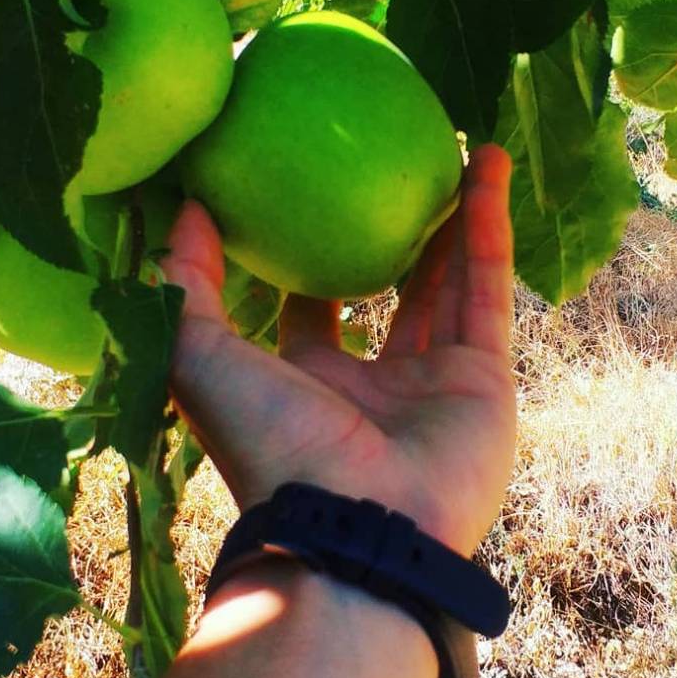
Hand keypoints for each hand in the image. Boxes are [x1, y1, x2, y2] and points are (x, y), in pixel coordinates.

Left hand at [164, 144, 515, 556]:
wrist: (357, 529)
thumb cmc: (271, 446)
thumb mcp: (202, 360)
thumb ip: (187, 287)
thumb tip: (186, 208)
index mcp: (307, 383)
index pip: (309, 311)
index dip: (305, 258)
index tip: (306, 198)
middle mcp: (373, 383)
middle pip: (388, 293)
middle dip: (392, 236)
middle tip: (394, 171)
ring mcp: (435, 383)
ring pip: (448, 283)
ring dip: (453, 218)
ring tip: (456, 147)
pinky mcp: (486, 379)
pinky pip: (488, 289)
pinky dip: (490, 227)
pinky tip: (488, 163)